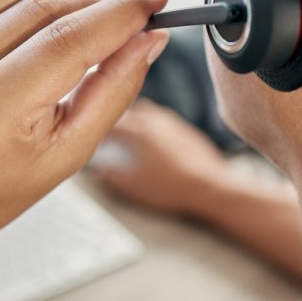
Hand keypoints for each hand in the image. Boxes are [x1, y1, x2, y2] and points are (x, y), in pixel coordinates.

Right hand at [95, 99, 228, 215]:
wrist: (211, 188)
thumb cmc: (170, 188)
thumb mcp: (133, 187)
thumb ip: (111, 175)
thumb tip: (98, 168)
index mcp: (139, 131)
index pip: (111, 122)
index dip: (98, 129)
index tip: (91, 137)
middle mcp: (155, 121)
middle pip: (129, 112)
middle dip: (115, 119)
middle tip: (106, 130)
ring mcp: (174, 123)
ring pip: (148, 112)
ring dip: (135, 118)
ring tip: (128, 131)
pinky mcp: (188, 131)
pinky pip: (164, 120)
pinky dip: (153, 125)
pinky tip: (154, 139)